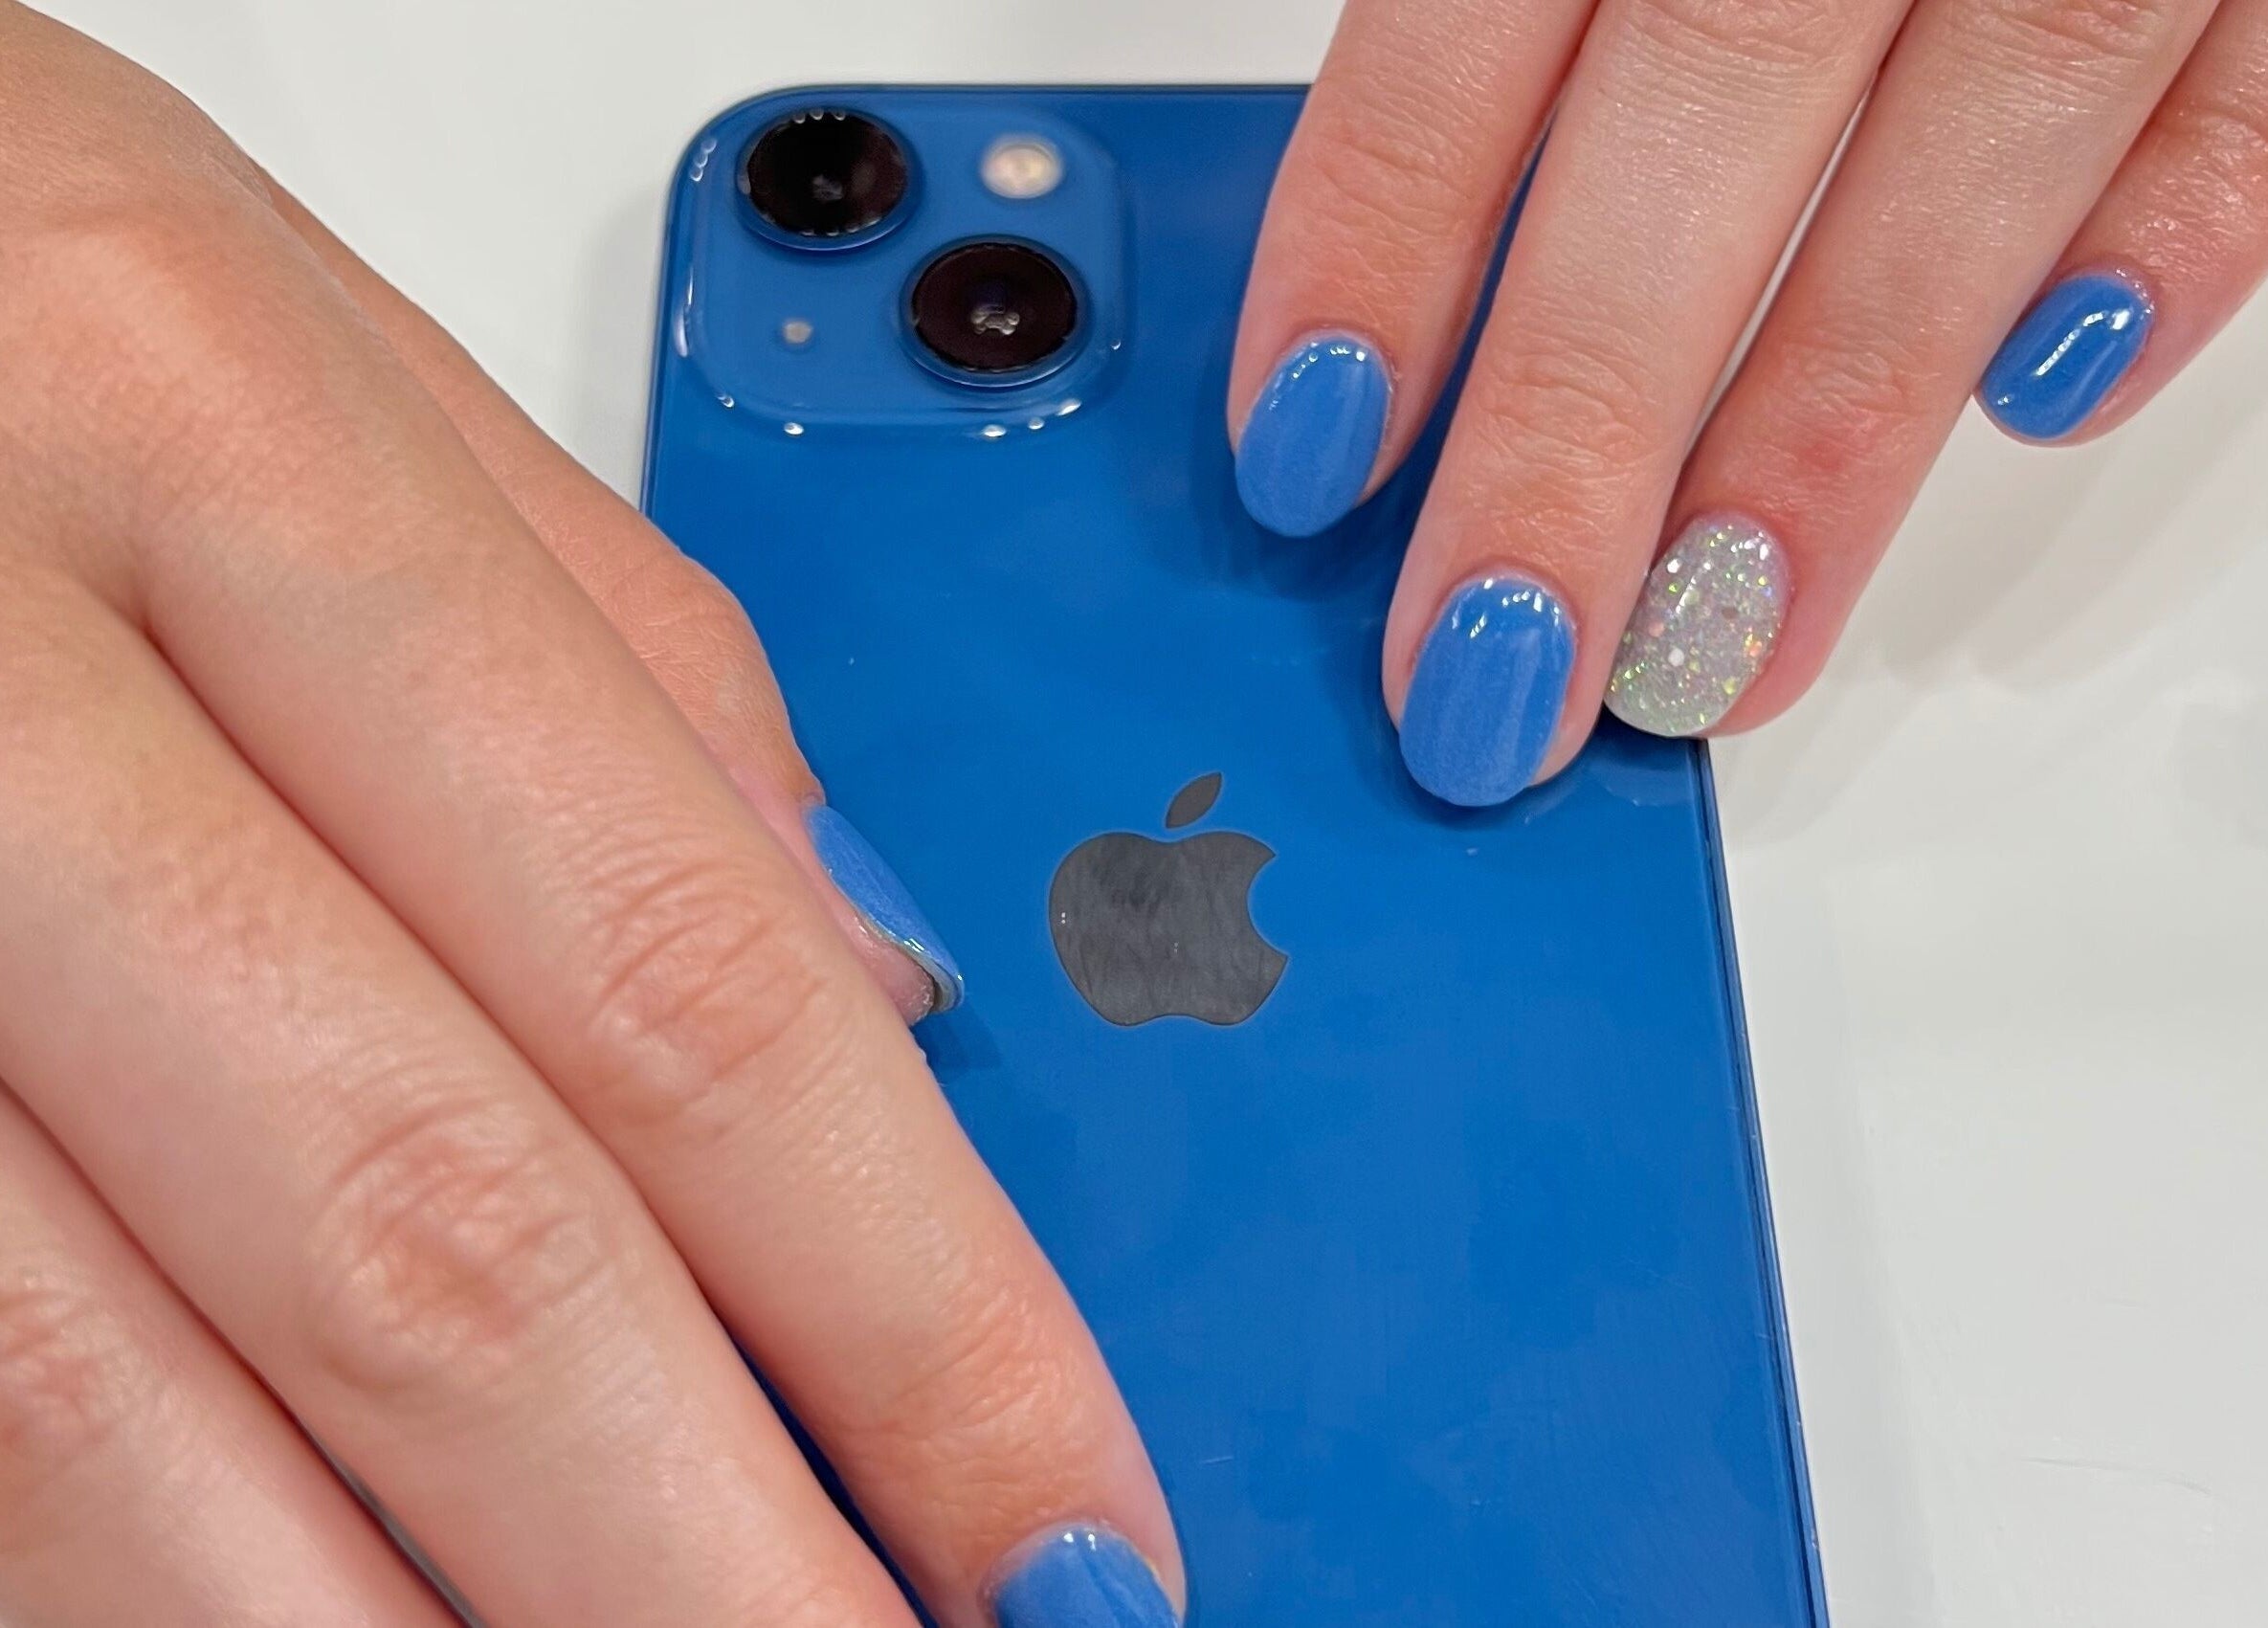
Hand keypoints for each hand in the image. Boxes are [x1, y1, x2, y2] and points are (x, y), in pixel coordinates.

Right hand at [0, 9, 1179, 1625]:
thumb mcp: (310, 368)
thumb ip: (628, 680)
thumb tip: (889, 985)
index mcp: (216, 442)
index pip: (684, 981)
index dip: (920, 1319)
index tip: (1071, 1530)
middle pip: (442, 1246)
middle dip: (711, 1565)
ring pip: (126, 1421)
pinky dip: (159, 1590)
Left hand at [1232, 0, 2266, 803]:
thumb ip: (1521, 4)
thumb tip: (1404, 278)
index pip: (1470, 25)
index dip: (1375, 251)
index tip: (1307, 454)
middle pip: (1699, 126)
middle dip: (1580, 427)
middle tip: (1492, 667)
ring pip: (1973, 142)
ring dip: (1833, 426)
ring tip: (1712, 645)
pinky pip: (2257, 85)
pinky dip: (2171, 236)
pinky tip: (2053, 396)